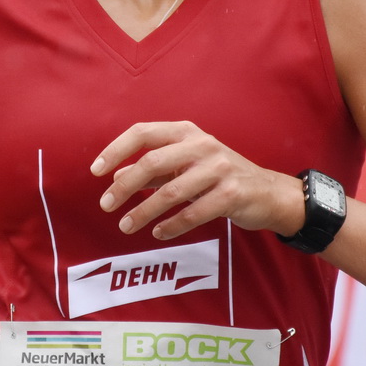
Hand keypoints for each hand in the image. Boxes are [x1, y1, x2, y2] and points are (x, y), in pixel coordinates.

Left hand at [92, 121, 304, 241]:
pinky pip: (193, 213)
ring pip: (170, 192)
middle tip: (106, 205)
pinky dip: (171, 225)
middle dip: (124, 186)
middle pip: (152, 162)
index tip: (96, 171)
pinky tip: (158, 233)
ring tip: (126, 226)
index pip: (143, 132)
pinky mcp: (232, 194)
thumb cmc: (220, 177)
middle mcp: (203, 145)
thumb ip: (154, 170)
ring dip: (143, 211)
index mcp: (188, 132)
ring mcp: (219, 169)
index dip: (116, 150)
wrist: (268, 193)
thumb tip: (116, 175)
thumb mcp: (186, 166)